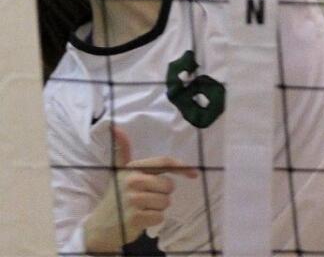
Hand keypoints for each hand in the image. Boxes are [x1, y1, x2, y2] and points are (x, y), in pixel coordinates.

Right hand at [84, 126, 197, 254]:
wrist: (99, 228)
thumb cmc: (116, 197)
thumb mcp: (120, 172)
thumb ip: (123, 150)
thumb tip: (114, 126)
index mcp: (132, 168)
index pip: (163, 163)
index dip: (181, 167)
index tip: (194, 174)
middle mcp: (132, 181)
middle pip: (169, 185)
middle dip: (163, 194)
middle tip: (147, 198)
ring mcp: (134, 200)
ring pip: (166, 202)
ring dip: (158, 208)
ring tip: (142, 208)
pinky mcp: (136, 218)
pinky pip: (160, 217)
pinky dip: (154, 220)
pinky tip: (141, 219)